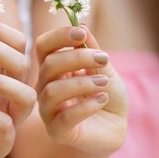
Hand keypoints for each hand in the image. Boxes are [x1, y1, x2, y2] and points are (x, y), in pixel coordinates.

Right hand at [36, 25, 127, 154]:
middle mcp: (44, 87)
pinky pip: (65, 117)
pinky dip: (86, 106)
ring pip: (52, 91)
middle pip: (48, 65)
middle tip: (103, 59)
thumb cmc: (106, 95)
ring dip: (82, 83)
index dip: (59, 36)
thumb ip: (93, 50)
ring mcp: (48, 110)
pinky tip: (102, 99)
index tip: (82, 33)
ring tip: (104, 82)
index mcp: (52, 68)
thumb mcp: (104, 69)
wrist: (115, 127)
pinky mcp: (57, 131)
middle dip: (77, 57)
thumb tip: (82, 26)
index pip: (43, 46)